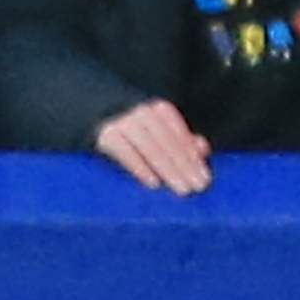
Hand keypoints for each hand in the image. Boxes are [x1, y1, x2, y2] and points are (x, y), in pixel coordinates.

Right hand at [94, 99, 212, 192]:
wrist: (94, 110)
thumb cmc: (136, 127)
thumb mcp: (160, 128)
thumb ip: (182, 139)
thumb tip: (203, 150)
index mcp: (161, 111)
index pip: (181, 136)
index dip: (193, 158)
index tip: (205, 177)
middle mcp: (145, 114)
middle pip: (169, 144)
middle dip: (185, 167)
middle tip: (198, 187)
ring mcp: (125, 123)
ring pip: (152, 149)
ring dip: (168, 170)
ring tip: (181, 189)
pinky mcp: (108, 135)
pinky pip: (127, 153)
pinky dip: (141, 168)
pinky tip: (153, 183)